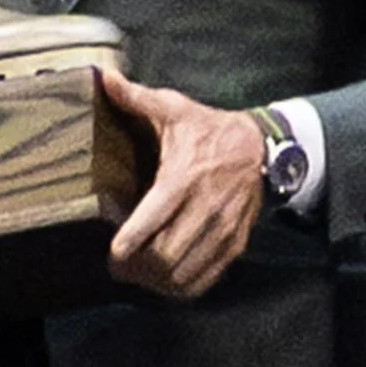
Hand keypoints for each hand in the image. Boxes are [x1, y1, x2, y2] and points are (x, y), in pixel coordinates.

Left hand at [102, 67, 265, 299]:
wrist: (262, 147)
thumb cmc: (209, 129)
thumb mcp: (175, 108)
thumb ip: (136, 98)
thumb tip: (103, 78)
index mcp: (184, 177)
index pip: (153, 219)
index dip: (130, 243)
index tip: (114, 254)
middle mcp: (205, 207)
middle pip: (167, 254)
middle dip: (138, 268)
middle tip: (120, 268)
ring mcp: (223, 229)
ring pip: (186, 271)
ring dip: (158, 281)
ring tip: (140, 276)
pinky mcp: (235, 243)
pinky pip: (208, 277)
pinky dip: (184, 288)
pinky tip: (167, 283)